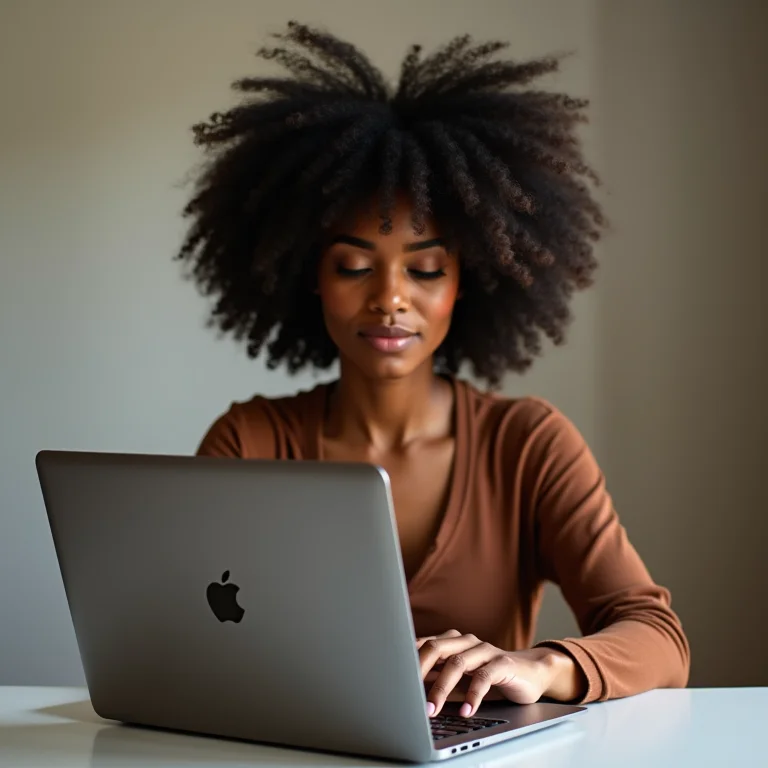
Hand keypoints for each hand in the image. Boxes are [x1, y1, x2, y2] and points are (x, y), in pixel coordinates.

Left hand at [417, 630, 581, 716]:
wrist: (530, 673)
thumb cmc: (489, 677)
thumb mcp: (459, 679)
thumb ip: (436, 678)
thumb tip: (405, 689)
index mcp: (452, 641)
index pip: (423, 645)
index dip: (406, 661)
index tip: (393, 680)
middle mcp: (466, 641)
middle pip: (435, 648)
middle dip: (419, 671)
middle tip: (407, 695)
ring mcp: (484, 650)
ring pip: (457, 662)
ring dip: (441, 688)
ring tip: (433, 710)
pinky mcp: (503, 662)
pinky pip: (485, 676)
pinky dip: (473, 694)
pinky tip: (466, 711)